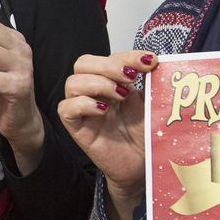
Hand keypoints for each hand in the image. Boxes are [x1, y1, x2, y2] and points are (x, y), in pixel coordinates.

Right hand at [58, 50, 157, 219]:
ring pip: (72, 83)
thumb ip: (148, 81)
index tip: (149, 61)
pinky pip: (66, 109)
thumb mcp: (149, 101)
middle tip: (130, 78)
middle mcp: (93, 92)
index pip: (108, 57)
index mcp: (111, 81)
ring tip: (120, 96)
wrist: (143, 164)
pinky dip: (84, 104)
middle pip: (83, 63)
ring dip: (98, 84)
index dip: (127, 55)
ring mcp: (83, 110)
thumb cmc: (145, 134)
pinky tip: (104, 111)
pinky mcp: (77, 128)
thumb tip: (153, 60)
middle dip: (108, 65)